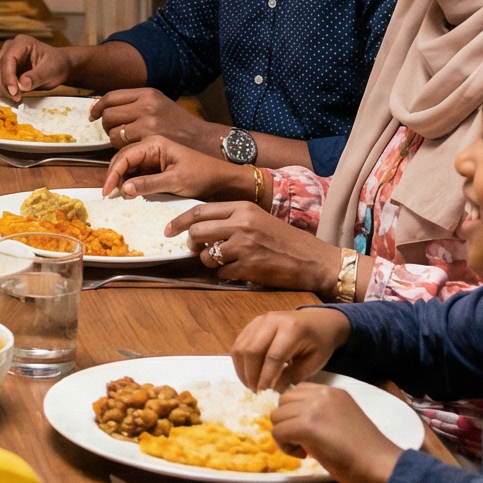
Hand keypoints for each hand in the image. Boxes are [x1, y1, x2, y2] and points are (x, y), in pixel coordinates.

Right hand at [0, 36, 71, 102]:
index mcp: (21, 43)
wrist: (58, 67)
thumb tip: (22, 85)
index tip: (14, 92)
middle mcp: (9, 48)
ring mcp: (4, 58)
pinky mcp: (2, 69)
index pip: (7, 59)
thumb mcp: (51, 70)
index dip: (8, 76)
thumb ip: (36, 76)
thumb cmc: (56, 64)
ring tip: (15, 98)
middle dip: (3, 85)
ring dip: (0, 89)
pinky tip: (10, 96)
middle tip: (15, 98)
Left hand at [90, 88, 210, 149]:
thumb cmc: (179, 125)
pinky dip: (122, 149)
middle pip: (109, 113)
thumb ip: (135, 104)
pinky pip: (122, 145)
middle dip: (104, 124)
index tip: (93, 114)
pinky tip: (132, 149)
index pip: (111, 96)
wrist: (202, 140)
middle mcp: (147, 105)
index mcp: (148, 93)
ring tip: (124, 141)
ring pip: (113, 131)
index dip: (98, 106)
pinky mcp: (149, 139)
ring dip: (113, 138)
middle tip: (111, 131)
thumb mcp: (159, 104)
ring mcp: (148, 122)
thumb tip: (104, 105)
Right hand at [103, 137, 255, 202]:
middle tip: (110, 195)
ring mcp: (153, 157)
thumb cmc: (202, 175)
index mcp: (155, 144)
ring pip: (128, 167)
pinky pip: (137, 174)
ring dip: (122, 181)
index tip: (106, 191)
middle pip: (122, 159)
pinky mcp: (155, 168)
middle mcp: (151, 147)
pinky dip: (131, 184)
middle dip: (114, 177)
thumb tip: (122, 189)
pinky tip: (130, 194)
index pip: (125, 156)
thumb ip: (148, 184)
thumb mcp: (175, 181)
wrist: (221, 179)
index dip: (113, 173)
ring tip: (122, 196)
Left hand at [170, 200, 335, 291]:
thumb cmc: (286, 241)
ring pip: (207, 255)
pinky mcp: (249, 266)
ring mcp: (245, 245)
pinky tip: (239, 271)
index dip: (180, 221)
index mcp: (243, 207)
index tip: (169, 229)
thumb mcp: (259, 219)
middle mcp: (242, 223)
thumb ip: (232, 220)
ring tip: (224, 261)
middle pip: (198, 232)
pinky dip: (225, 274)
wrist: (313, 260)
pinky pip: (221, 272)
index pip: (200, 211)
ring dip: (209, 261)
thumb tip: (201, 230)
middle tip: (194, 250)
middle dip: (191, 244)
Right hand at [231, 306, 350, 391]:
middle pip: (252, 350)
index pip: (273, 356)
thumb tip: (271, 390)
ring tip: (251, 385)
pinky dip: (240, 362)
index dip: (266, 377)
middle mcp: (272, 320)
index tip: (264, 394)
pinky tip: (248, 374)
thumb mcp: (314, 362)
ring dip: (242, 370)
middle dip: (251, 375)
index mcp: (293, 329)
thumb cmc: (319, 343)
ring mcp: (260, 320)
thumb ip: (292, 376)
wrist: (319, 321)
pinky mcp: (252, 324)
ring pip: (241, 347)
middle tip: (256, 392)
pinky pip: (239, 344)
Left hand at [270, 382, 402, 482]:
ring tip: (306, 449)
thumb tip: (295, 421)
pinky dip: (286, 447)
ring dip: (286, 435)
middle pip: (283, 402)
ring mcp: (313, 408)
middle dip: (288, 422)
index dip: (296, 412)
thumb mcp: (342, 419)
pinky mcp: (306, 426)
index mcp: (333, 391)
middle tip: (305, 441)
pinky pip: (278, 433)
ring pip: (276, 417)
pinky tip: (305, 455)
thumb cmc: (365, 450)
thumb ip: (321, 413)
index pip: (297, 391)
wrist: (379, 463)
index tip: (310, 431)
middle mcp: (322, 394)